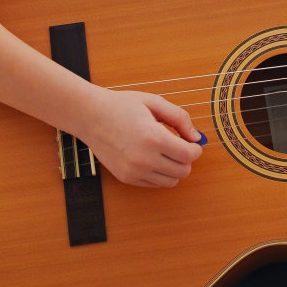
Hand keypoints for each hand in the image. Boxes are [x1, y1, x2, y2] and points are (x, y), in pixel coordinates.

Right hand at [81, 85, 205, 187]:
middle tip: (180, 146)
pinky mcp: (126, 178)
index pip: (188, 155)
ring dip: (175, 168)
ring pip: (171, 181)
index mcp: (153, 138)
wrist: (90, 116)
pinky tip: (154, 158)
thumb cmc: (121, 106)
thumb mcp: (154, 102)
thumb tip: (197, 137)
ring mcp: (134, 171)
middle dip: (187, 159)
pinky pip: (155, 184)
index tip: (193, 142)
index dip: (196, 149)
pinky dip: (160, 174)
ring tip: (166, 151)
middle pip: (183, 171)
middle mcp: (144, 159)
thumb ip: (180, 118)